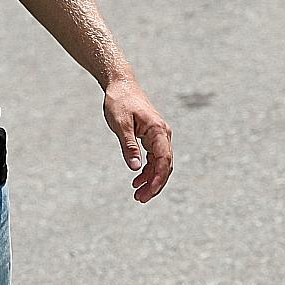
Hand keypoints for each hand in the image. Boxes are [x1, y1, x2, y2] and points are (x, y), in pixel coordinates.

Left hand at [103, 76, 172, 201]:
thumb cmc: (120, 101)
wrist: (121, 84)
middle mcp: (163, 134)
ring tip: (138, 194)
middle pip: (165, 165)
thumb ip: (129, 146)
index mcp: (158, 130)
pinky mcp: (152, 136)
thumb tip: (136, 168)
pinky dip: (147, 170)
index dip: (158, 179)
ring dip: (151, 180)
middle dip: (155, 184)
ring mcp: (159, 135)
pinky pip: (154, 158)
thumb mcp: (120, 124)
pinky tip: (137, 180)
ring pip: (160, 163)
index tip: (148, 193)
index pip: (164, 160)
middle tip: (140, 199)